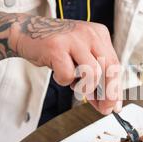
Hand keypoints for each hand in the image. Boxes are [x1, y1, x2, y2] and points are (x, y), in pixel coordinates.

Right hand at [0, 10, 121, 114]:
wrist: (26, 31)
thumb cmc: (56, 48)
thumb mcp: (81, 57)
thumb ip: (96, 76)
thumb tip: (109, 103)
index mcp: (99, 34)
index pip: (115, 65)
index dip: (116, 89)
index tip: (114, 105)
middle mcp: (90, 34)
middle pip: (109, 69)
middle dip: (108, 94)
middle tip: (104, 109)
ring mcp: (74, 39)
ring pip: (92, 74)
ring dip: (83, 87)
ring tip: (74, 83)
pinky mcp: (57, 47)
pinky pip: (68, 75)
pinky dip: (64, 80)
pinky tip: (59, 73)